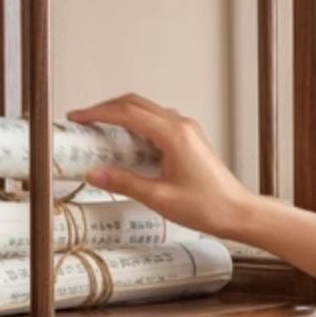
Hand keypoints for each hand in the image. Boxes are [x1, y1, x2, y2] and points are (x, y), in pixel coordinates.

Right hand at [65, 93, 253, 243]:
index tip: (77, 118)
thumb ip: (123, 183)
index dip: (98, 113)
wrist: (237, 212)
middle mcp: (181, 125)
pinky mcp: (189, 138)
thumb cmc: (207, 206)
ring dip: (121, 115)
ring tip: (99, 130)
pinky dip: (136, 125)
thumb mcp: (158, 197)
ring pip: (146, 110)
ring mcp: (186, 129)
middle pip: (135, 103)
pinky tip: (125, 143)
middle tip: (83, 121)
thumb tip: (94, 174)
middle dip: (105, 109)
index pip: (127, 112)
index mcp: (173, 134)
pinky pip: (157, 122)